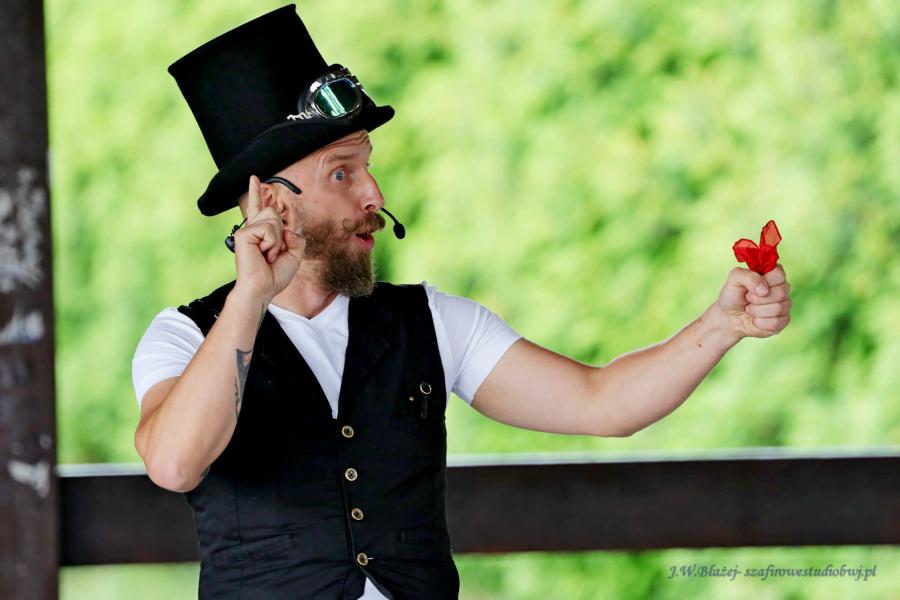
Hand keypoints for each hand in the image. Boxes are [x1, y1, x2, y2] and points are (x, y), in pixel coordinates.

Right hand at [232, 175, 305, 303]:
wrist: (263, 288)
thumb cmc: (275, 275)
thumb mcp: (294, 255)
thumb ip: (295, 237)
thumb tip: (288, 228)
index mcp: (261, 233)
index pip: (260, 207)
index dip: (257, 192)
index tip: (254, 179)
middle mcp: (252, 228)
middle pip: (274, 211)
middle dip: (281, 232)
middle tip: (272, 253)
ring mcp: (247, 230)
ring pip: (273, 217)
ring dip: (277, 239)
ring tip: (267, 254)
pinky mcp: (244, 233)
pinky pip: (269, 229)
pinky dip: (272, 243)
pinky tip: (263, 253)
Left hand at [712, 263, 791, 340]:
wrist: (729, 318)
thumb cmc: (733, 296)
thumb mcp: (734, 280)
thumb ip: (747, 276)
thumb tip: (764, 288)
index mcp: (772, 275)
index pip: (779, 273)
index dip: (766, 281)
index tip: (752, 287)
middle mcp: (782, 288)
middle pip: (781, 292)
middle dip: (757, 298)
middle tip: (748, 298)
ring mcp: (785, 305)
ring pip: (778, 308)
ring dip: (756, 311)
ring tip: (749, 308)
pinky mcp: (783, 320)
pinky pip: (776, 322)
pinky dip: (760, 322)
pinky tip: (755, 319)